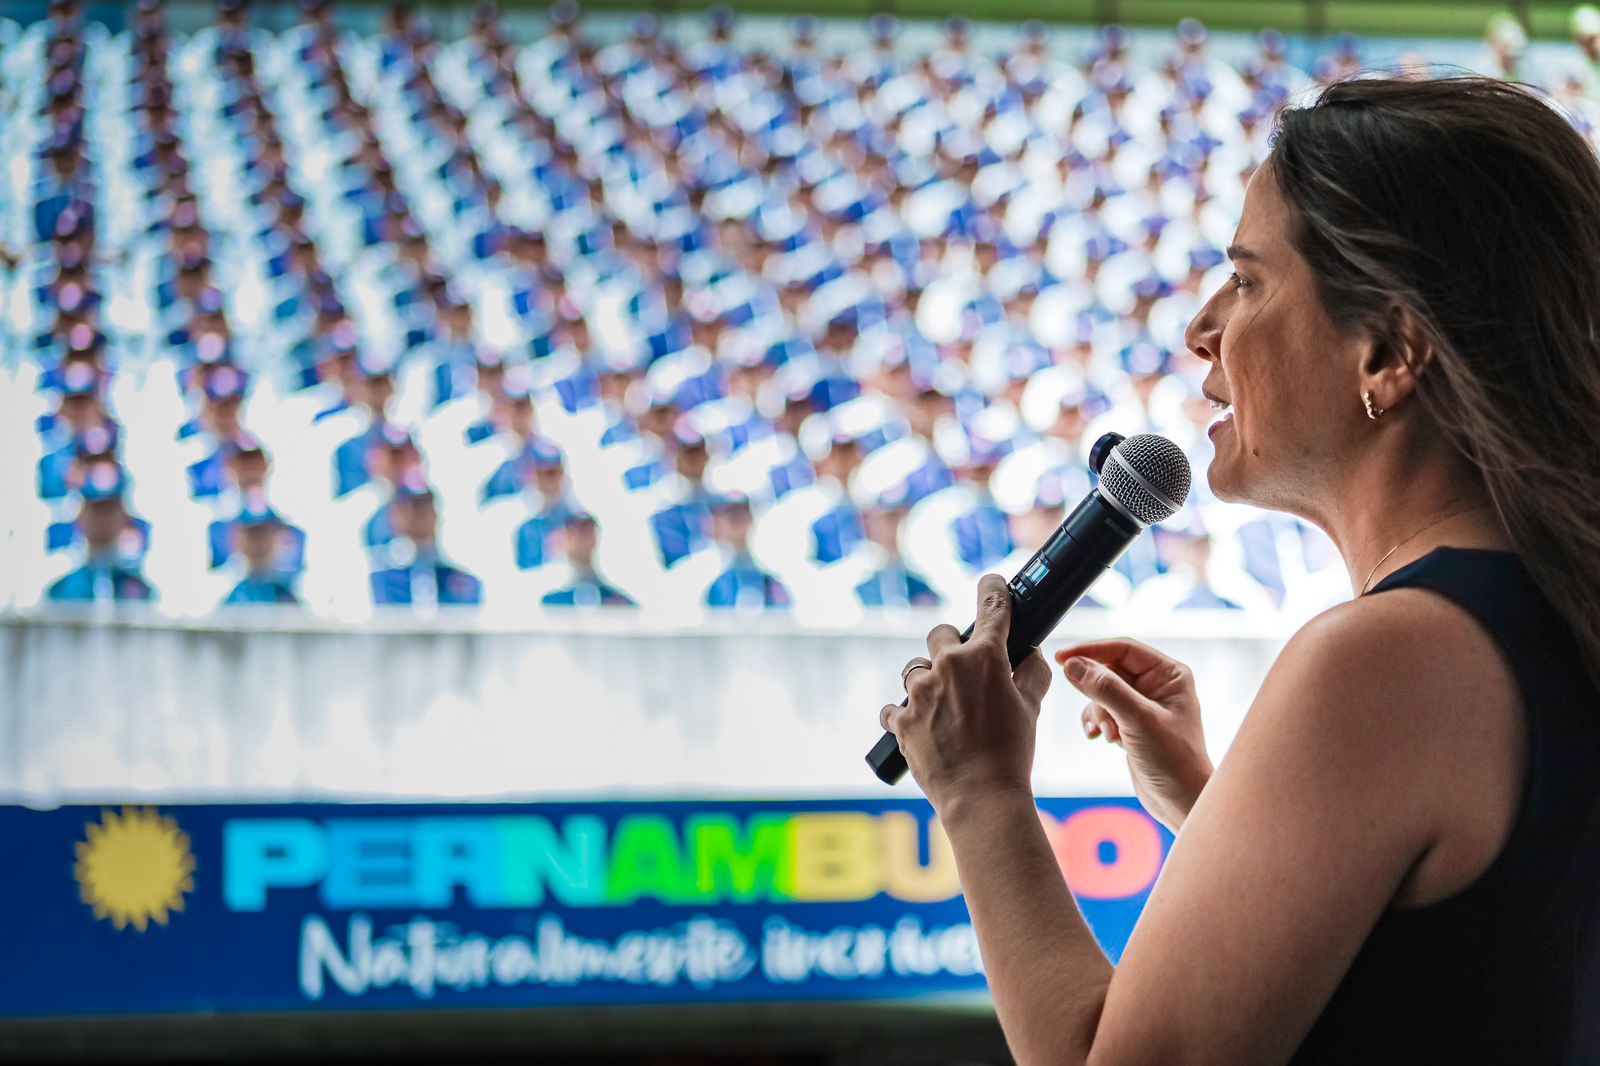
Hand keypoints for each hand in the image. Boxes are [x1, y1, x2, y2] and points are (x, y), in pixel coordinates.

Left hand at [880, 574, 1052, 812]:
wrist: (981, 798)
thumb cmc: (1012, 753)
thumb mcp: (1031, 708)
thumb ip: (1033, 673)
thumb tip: (1031, 653)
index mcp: (985, 658)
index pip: (992, 607)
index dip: (994, 589)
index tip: (992, 583)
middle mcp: (947, 666)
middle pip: (941, 634)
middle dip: (951, 647)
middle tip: (964, 672)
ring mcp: (919, 692)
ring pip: (915, 668)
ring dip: (927, 681)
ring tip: (944, 709)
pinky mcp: (900, 719)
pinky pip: (894, 707)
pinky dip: (906, 714)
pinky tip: (922, 729)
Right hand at [1056, 637, 1213, 833]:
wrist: (1181, 802)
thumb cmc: (1174, 761)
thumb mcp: (1138, 721)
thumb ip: (1105, 689)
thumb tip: (1072, 665)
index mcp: (1169, 674)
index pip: (1122, 649)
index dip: (1090, 651)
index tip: (1062, 658)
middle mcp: (1157, 684)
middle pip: (1109, 670)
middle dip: (1097, 693)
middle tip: (1096, 715)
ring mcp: (1143, 705)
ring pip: (1102, 692)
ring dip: (1098, 712)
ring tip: (1108, 734)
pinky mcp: (1131, 723)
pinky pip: (1102, 711)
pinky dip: (1097, 722)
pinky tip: (1100, 738)